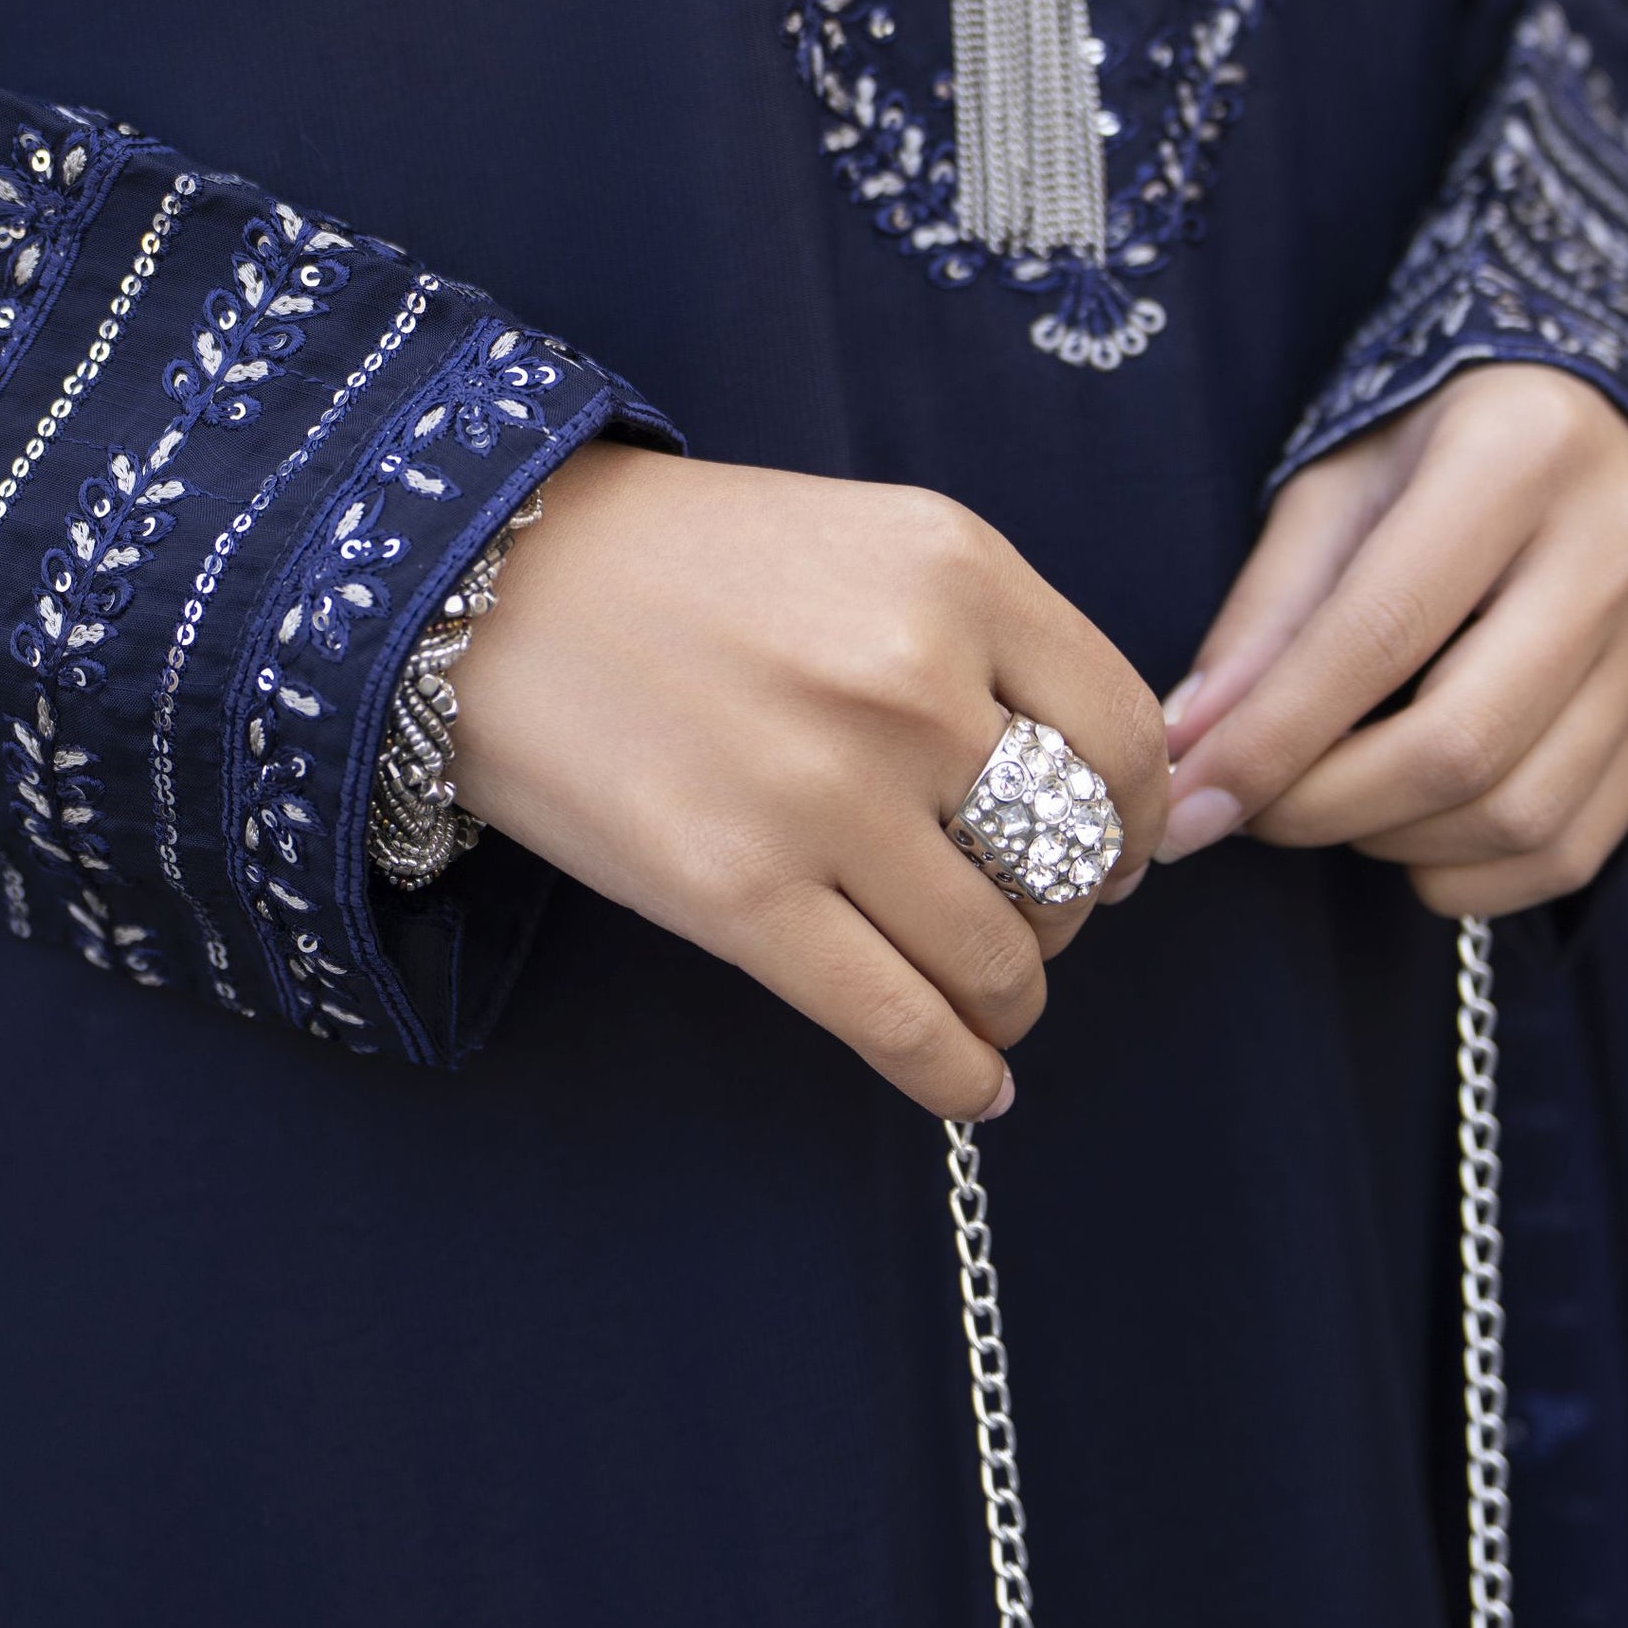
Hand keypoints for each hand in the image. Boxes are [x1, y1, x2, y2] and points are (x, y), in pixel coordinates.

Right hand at [448, 445, 1168, 1119]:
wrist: (491, 586)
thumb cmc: (688, 567)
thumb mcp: (869, 543)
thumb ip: (989, 643)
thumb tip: (1108, 802)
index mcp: (955, 569)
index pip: (1125, 735)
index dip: (1136, 818)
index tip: (1117, 852)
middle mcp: (910, 678)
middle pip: (1072, 853)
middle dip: (1064, 908)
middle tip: (1025, 917)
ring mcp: (827, 793)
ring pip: (1000, 954)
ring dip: (1010, 995)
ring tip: (987, 996)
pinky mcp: (741, 896)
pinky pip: (901, 1024)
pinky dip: (958, 1075)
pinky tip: (974, 1084)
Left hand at [1149, 366, 1627, 916]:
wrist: (1596, 417)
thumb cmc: (1440, 446)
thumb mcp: (1336, 486)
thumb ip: (1267, 614)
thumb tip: (1194, 740)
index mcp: (1514, 459)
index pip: (1381, 633)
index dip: (1272, 735)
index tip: (1187, 800)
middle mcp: (1612, 548)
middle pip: (1462, 742)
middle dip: (1326, 806)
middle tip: (1248, 810)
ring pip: (1524, 813)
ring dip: (1394, 842)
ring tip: (1330, 802)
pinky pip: (1575, 847)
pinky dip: (1471, 874)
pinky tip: (1410, 831)